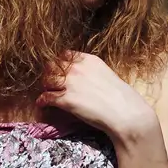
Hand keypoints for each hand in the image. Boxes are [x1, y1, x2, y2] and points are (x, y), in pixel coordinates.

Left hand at [36, 52, 157, 138]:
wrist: (125, 112)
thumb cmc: (122, 96)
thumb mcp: (107, 74)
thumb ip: (91, 71)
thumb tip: (82, 78)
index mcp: (89, 60)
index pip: (65, 55)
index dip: (61, 63)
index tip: (60, 70)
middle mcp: (77, 68)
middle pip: (52, 66)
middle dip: (50, 73)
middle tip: (51, 82)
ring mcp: (69, 83)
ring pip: (47, 81)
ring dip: (46, 86)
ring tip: (47, 92)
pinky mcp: (65, 100)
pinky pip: (46, 97)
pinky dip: (42, 101)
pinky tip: (42, 104)